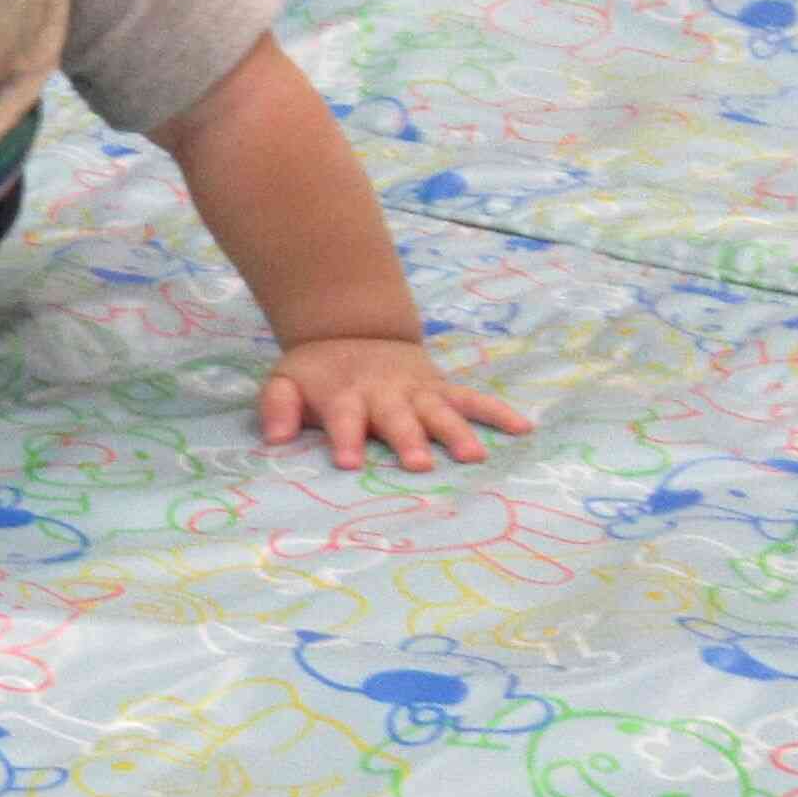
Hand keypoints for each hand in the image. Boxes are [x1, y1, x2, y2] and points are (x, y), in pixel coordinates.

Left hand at [258, 336, 534, 473]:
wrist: (352, 331)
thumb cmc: (319, 374)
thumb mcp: (285, 380)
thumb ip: (277, 406)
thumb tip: (274, 439)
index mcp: (345, 395)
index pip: (343, 418)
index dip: (344, 439)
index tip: (347, 463)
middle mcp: (385, 394)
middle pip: (397, 418)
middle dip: (408, 440)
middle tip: (419, 465)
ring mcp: (418, 391)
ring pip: (440, 410)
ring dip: (456, 431)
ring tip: (474, 456)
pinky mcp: (442, 388)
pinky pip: (473, 399)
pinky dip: (498, 411)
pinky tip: (523, 428)